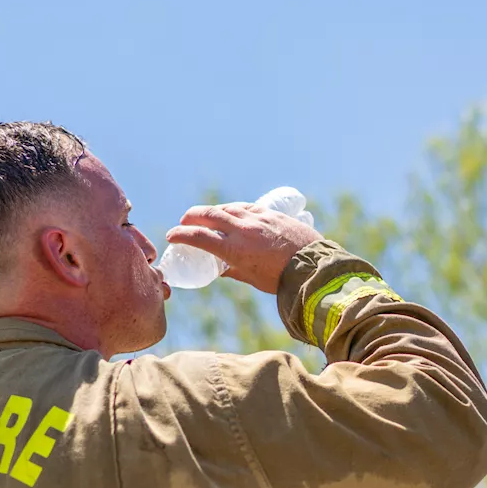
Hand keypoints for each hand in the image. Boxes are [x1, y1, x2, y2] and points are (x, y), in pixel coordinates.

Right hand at [165, 203, 322, 293]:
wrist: (314, 268)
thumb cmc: (283, 280)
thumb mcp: (253, 279)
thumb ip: (234, 271)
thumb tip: (220, 270)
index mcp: (234, 250)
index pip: (198, 237)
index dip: (181, 235)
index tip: (172, 236)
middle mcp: (242, 230)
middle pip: (209, 215)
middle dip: (192, 217)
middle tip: (185, 222)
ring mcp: (257, 219)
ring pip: (228, 208)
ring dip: (212, 211)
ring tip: (206, 216)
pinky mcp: (271, 214)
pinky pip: (246, 207)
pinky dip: (233, 209)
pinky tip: (231, 212)